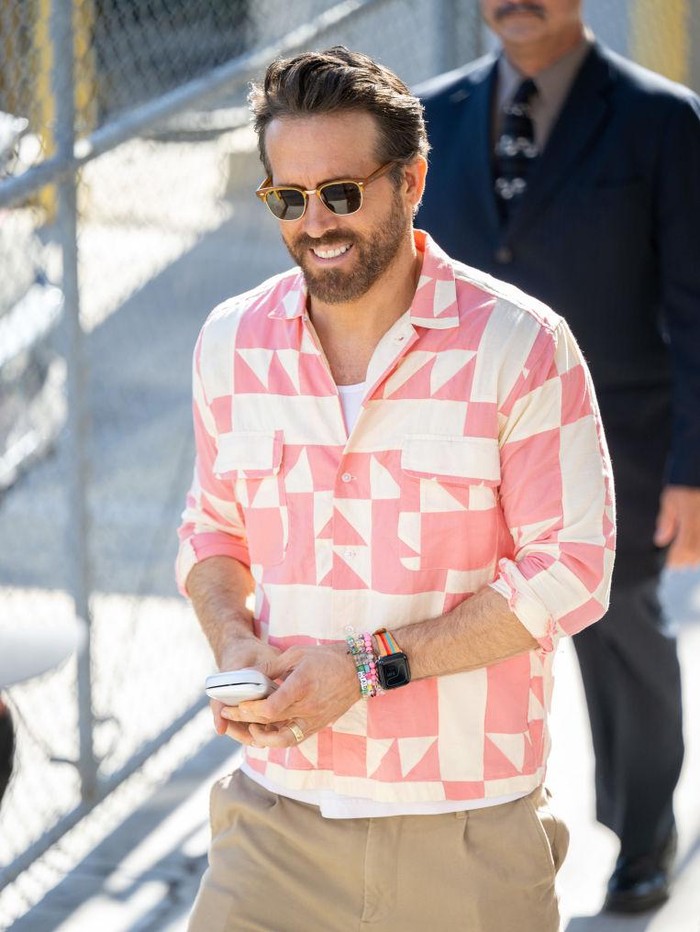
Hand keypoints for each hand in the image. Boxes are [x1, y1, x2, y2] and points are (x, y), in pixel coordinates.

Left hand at [220, 642, 359, 747]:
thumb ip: (269, 667)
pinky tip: (266, 731)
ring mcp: (314, 719)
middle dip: (245, 720)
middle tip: (228, 714)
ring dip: (262, 738)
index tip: (236, 704)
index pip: (269, 708)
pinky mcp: (318, 725)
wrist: (358, 670)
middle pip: (270, 723)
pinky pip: (295, 738)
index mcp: (301, 686)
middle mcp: (308, 707)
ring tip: (249, 728)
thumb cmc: (326, 658)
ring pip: (282, 740)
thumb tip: (245, 676)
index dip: (249, 710)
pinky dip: (278, 739)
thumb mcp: (296, 654)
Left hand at [654, 485, 699, 567]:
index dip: (678, 558)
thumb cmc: (684, 483)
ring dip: (698, 557)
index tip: (671, 565)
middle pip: (698, 550)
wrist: (699, 469)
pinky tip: (697, 552)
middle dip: (689, 560)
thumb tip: (660, 541)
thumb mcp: (671, 498)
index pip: (685, 545)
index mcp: (690, 516)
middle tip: (679, 565)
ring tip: (690, 561)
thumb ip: (666, 520)